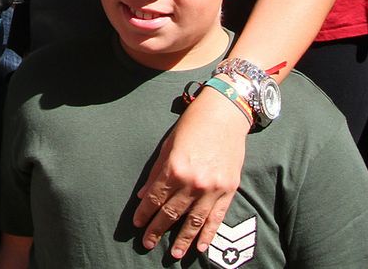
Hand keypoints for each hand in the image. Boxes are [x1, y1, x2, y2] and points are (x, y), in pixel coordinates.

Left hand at [132, 91, 247, 257]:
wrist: (225, 115)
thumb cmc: (192, 126)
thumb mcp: (167, 146)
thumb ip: (155, 173)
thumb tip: (142, 195)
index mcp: (174, 168)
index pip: (155, 198)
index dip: (144, 213)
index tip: (137, 224)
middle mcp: (193, 182)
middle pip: (171, 213)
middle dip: (158, 230)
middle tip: (147, 243)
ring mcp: (213, 188)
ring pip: (194, 221)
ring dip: (183, 239)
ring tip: (174, 253)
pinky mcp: (229, 190)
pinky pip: (217, 218)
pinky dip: (208, 233)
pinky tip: (200, 246)